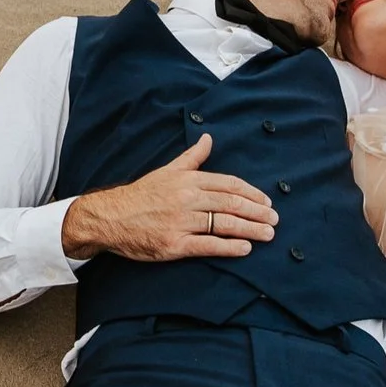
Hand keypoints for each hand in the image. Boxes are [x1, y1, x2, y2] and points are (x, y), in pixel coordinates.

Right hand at [61, 133, 277, 260]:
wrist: (111, 217)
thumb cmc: (141, 194)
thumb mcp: (167, 171)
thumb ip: (192, 157)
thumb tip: (208, 138)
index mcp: (188, 180)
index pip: (228, 184)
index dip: (251, 193)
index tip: (266, 201)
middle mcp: (187, 199)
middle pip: (231, 204)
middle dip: (257, 212)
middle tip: (274, 219)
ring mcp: (181, 222)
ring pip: (223, 224)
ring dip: (250, 229)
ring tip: (267, 234)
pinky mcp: (174, 245)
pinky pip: (207, 245)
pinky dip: (228, 247)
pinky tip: (245, 248)